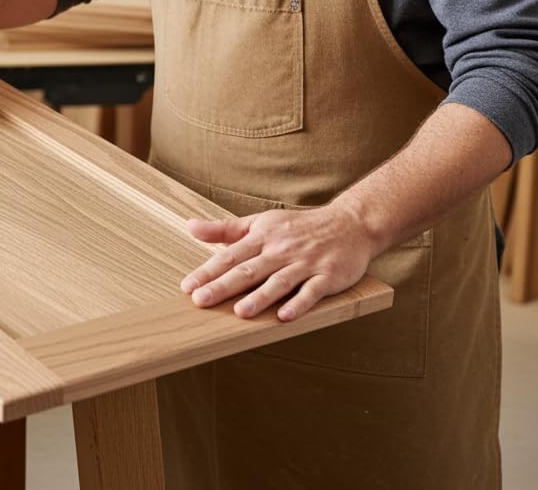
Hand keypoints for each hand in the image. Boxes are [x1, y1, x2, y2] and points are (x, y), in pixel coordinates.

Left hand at [180, 203, 374, 321]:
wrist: (350, 224)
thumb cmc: (299, 226)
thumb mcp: (260, 222)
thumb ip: (225, 229)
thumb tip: (190, 227)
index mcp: (263, 237)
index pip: (230, 255)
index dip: (208, 271)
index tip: (187, 286)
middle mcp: (281, 250)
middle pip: (249, 270)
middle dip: (224, 285)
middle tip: (201, 300)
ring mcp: (305, 263)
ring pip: (278, 282)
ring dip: (259, 297)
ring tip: (240, 312)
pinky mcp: (327, 276)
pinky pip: (311, 291)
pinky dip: (299, 304)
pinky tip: (285, 316)